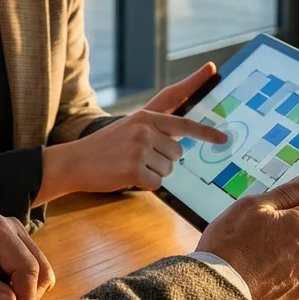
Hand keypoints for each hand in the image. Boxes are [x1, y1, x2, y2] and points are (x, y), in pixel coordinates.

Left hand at [0, 215, 55, 299]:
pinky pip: (35, 275)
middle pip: (42, 271)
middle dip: (27, 296)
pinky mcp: (21, 248)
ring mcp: (20, 236)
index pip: (28, 268)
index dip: (25, 297)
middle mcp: (14, 228)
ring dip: (25, 293)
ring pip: (42, 274)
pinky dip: (22, 289)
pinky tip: (0, 291)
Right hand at [37, 63, 226, 201]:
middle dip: (164, 160)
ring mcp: (139, 148)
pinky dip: (145, 184)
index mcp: (146, 115)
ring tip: (129, 164)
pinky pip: (157, 183)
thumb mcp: (129, 126)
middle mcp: (145, 128)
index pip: (183, 121)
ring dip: (154, 172)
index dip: (205, 130)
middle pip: (178, 153)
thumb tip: (182, 138)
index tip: (223, 137)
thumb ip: (156, 127)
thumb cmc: (105, 146)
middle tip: (138, 157)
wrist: (74, 161)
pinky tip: (127, 176)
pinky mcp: (134, 168)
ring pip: (169, 169)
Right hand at [196, 172, 298, 299]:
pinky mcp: (292, 299)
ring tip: (251, 253)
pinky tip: (253, 271)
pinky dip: (276, 273)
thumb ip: (287, 192)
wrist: (217, 292)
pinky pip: (289, 279)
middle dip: (290, 227)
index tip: (297, 197)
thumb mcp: (253, 206)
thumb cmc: (231, 244)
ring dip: (283, 251)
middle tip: (258, 228)